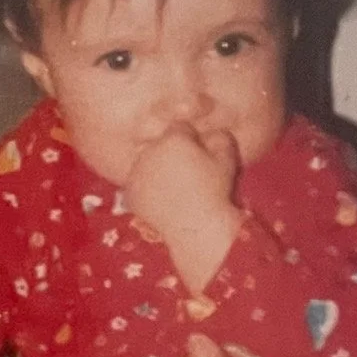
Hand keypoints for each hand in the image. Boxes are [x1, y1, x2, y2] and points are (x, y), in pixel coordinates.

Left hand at [124, 128, 242, 291]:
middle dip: (171, 153)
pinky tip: (163, 200)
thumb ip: (220, 138)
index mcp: (173, 139)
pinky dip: (147, 189)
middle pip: (160, 145)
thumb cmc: (215, 192)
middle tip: (186, 174)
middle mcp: (149, 152)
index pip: (180, 128)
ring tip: (174, 189)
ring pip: (147, 163)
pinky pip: (138, 184)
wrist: (197, 228)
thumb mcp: (227, 160)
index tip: (199, 156)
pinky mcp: (129, 193)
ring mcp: (136, 173)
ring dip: (156, 169)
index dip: (191, 140)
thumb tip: (211, 133)